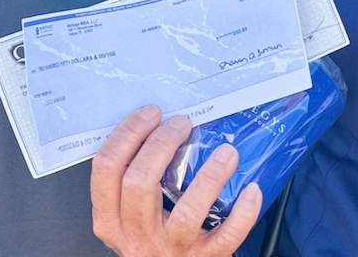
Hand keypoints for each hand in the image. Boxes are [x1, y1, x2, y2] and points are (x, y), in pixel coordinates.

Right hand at [92, 106, 262, 256]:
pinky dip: (243, 212)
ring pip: (187, 212)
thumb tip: (157, 124)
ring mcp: (172, 247)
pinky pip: (227, 235)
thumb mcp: (129, 212)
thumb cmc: (153, 237)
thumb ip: (134, 177)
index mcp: (112, 219)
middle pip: (139, 183)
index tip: (151, 114)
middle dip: (161, 144)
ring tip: (226, 152)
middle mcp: (137, 235)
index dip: (128, 134)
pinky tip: (250, 190)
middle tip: (182, 124)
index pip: (107, 169)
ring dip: (209, 176)